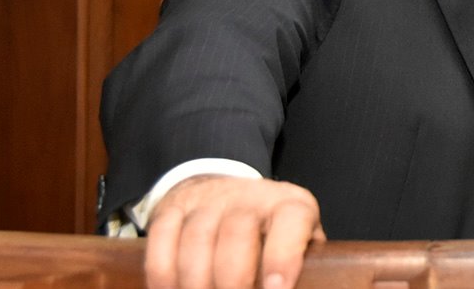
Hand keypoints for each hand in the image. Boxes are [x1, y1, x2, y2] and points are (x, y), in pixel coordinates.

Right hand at [145, 175, 325, 288]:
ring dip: (194, 284)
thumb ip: (304, 264)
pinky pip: (161, 239)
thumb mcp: (299, 241)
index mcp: (290, 206)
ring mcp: (209, 201)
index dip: (282, 257)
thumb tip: (312, 285)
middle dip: (232, 280)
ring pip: (196, 240)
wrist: (231, 194)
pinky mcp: (174, 209)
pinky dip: (162, 274)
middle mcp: (250, 197)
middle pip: (236, 234)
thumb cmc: (274, 233)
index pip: (290, 222)